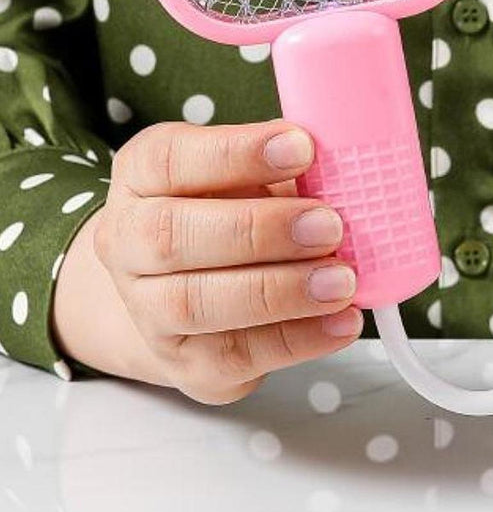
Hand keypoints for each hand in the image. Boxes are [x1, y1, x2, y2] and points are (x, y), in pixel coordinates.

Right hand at [55, 120, 362, 403]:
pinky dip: (299, 339)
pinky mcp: (187, 365)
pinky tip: (342, 321)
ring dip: (280, 291)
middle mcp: (128, 243)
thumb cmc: (229, 213)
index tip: (303, 146)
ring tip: (342, 280)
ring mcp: (149, 311)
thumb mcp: (250, 174)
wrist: (182, 295)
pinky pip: (237, 356)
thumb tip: (346, 168)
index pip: (170, 158)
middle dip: (260, 230)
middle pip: (172, 236)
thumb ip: (286, 168)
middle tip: (329, 225)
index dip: (236, 152)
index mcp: (142, 177)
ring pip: (197, 304)